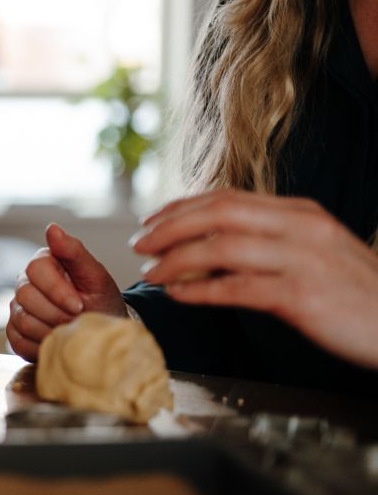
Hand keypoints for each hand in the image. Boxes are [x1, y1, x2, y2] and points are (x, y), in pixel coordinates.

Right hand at [6, 223, 125, 361]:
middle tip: (77, 320)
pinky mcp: (15, 331)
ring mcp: (18, 307)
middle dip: (56, 313)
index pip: (36, 270)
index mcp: (44, 263)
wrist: (101, 330)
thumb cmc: (101, 300)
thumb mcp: (96, 276)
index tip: (80, 305)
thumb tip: (52, 228)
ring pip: (22, 320)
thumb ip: (74, 251)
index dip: (57, 291)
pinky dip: (40, 345)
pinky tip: (56, 341)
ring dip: (51, 330)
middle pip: (25, 296)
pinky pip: (17, 341)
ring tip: (69, 330)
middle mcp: (26, 282)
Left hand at [133, 189, 377, 369]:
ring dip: (176, 258)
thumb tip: (209, 245)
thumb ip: (269, 241)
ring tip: (151, 271)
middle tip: (139, 243)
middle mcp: (300, 228)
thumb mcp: (313, 253)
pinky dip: (199, 289)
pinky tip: (177, 294)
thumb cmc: (354, 296)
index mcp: (300, 213)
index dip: (181, 207)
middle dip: (169, 227)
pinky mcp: (302, 296)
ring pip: (221, 247)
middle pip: (218, 214)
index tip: (151, 221)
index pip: (227, 198)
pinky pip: (236, 287)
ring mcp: (302, 260)